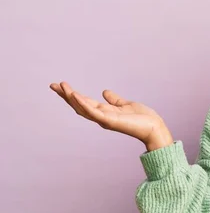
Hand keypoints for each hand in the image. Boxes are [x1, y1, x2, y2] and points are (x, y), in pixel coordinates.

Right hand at [50, 81, 171, 146]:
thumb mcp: (125, 104)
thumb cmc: (142, 118)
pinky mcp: (109, 121)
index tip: (61, 85)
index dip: (72, 94)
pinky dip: (83, 103)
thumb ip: (114, 100)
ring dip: (71, 98)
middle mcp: (101, 117)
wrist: (154, 127)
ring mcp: (104, 120)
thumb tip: (105, 92)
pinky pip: (93, 112)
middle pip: (79, 105)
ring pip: (83, 108)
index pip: (85, 102)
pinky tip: (75, 95)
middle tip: (53, 85)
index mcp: (105, 112)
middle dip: (66, 96)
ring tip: (61, 87)